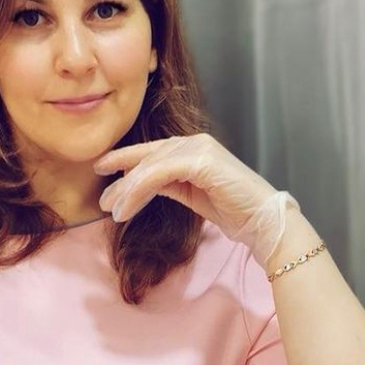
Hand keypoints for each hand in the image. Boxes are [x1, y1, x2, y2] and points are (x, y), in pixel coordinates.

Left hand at [95, 134, 297, 263]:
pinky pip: (159, 173)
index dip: (124, 158)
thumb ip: (167, 183)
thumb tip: (138, 184)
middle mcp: (194, 142)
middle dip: (121, 178)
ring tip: (112, 210)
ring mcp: (199, 149)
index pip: (152, 152)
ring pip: (150, 166)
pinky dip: (139, 190)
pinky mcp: (202, 161)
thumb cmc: (232, 210)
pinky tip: (127, 207)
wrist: (263, 222)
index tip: (101, 168)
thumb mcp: (190, 193)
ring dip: (127, 190)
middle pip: (147, 157)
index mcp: (192, 148)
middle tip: (102, 200)